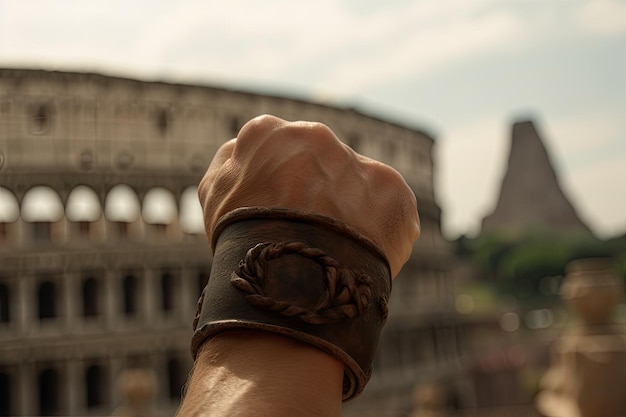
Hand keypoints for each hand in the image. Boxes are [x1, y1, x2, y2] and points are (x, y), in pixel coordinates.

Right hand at [198, 114, 419, 277]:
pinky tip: (360, 256)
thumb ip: (230, 164)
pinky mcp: (393, 191)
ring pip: (357, 184)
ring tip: (335, 250)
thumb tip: (243, 152)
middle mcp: (316, 136)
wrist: (286, 283)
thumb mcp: (214, 196)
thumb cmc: (241, 241)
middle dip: (319, 190)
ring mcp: (357, 162)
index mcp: (267, 133)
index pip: (277, 150)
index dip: (280, 183)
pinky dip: (380, 232)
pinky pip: (389, 209)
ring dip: (350, 210)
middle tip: (310, 230)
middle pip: (321, 163)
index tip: (281, 209)